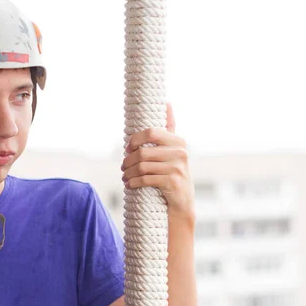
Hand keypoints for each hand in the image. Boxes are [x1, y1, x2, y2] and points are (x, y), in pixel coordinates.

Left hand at [121, 103, 194, 221]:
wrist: (182, 202)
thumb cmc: (172, 172)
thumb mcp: (173, 150)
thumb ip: (170, 129)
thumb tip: (167, 103)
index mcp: (178, 141)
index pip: (151, 132)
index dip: (135, 140)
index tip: (128, 148)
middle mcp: (180, 152)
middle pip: (142, 152)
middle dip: (128, 160)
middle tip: (123, 167)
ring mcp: (177, 168)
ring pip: (142, 167)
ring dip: (128, 173)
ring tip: (125, 176)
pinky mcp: (173, 182)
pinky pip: (145, 179)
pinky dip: (133, 182)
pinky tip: (130, 184)